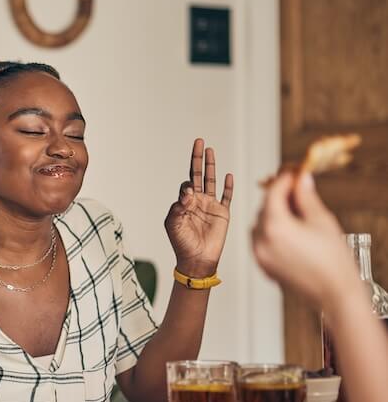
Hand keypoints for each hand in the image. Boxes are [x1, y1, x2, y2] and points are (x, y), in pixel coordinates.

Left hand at [165, 138, 234, 276]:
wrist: (197, 260)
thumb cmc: (181, 243)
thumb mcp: (173, 224)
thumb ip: (178, 206)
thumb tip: (188, 190)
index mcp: (184, 203)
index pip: (186, 185)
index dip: (188, 187)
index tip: (189, 197)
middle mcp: (198, 201)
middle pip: (198, 174)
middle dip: (198, 158)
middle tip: (198, 141)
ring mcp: (211, 206)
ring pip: (211, 180)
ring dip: (211, 165)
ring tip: (210, 150)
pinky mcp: (223, 213)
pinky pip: (226, 196)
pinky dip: (228, 186)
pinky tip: (228, 174)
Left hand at [252, 171, 356, 308]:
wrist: (336, 295)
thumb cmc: (333, 260)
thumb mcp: (321, 221)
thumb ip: (306, 197)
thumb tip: (301, 179)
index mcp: (274, 226)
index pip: (273, 193)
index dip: (284, 180)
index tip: (293, 172)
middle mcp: (260, 240)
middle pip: (264, 209)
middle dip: (278, 197)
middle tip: (296, 189)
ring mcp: (259, 255)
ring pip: (259, 225)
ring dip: (273, 214)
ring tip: (295, 211)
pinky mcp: (263, 267)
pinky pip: (260, 241)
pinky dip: (271, 232)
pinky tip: (289, 231)